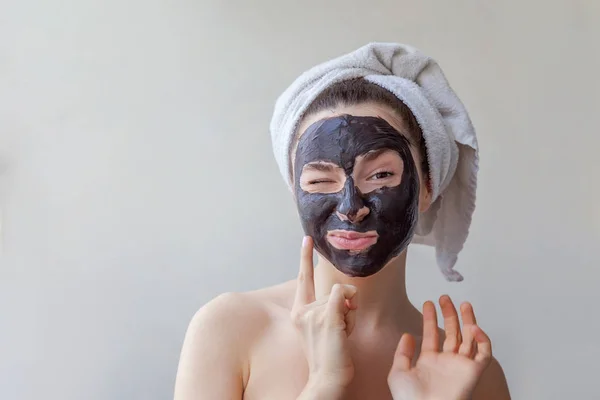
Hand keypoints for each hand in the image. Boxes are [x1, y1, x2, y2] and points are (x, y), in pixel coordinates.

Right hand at [292, 236, 357, 395]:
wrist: (327, 379)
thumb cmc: (329, 355)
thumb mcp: (324, 327)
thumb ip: (331, 306)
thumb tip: (346, 293)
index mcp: (298, 312)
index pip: (303, 279)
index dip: (305, 257)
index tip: (307, 239)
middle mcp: (302, 310)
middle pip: (333, 288)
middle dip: (345, 306)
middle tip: (339, 331)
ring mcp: (313, 313)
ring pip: (343, 293)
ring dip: (351, 313)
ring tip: (342, 334)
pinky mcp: (327, 316)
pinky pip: (345, 295)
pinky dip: (351, 308)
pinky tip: (345, 327)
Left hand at [388, 296, 491, 399]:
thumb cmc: (410, 399)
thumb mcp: (398, 372)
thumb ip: (402, 353)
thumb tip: (407, 335)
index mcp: (429, 362)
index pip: (432, 335)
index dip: (430, 318)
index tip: (428, 303)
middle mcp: (446, 362)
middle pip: (452, 333)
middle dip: (449, 315)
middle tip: (445, 298)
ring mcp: (460, 366)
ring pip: (469, 339)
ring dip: (468, 321)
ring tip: (464, 304)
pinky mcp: (474, 372)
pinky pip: (484, 354)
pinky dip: (483, 339)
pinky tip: (473, 326)